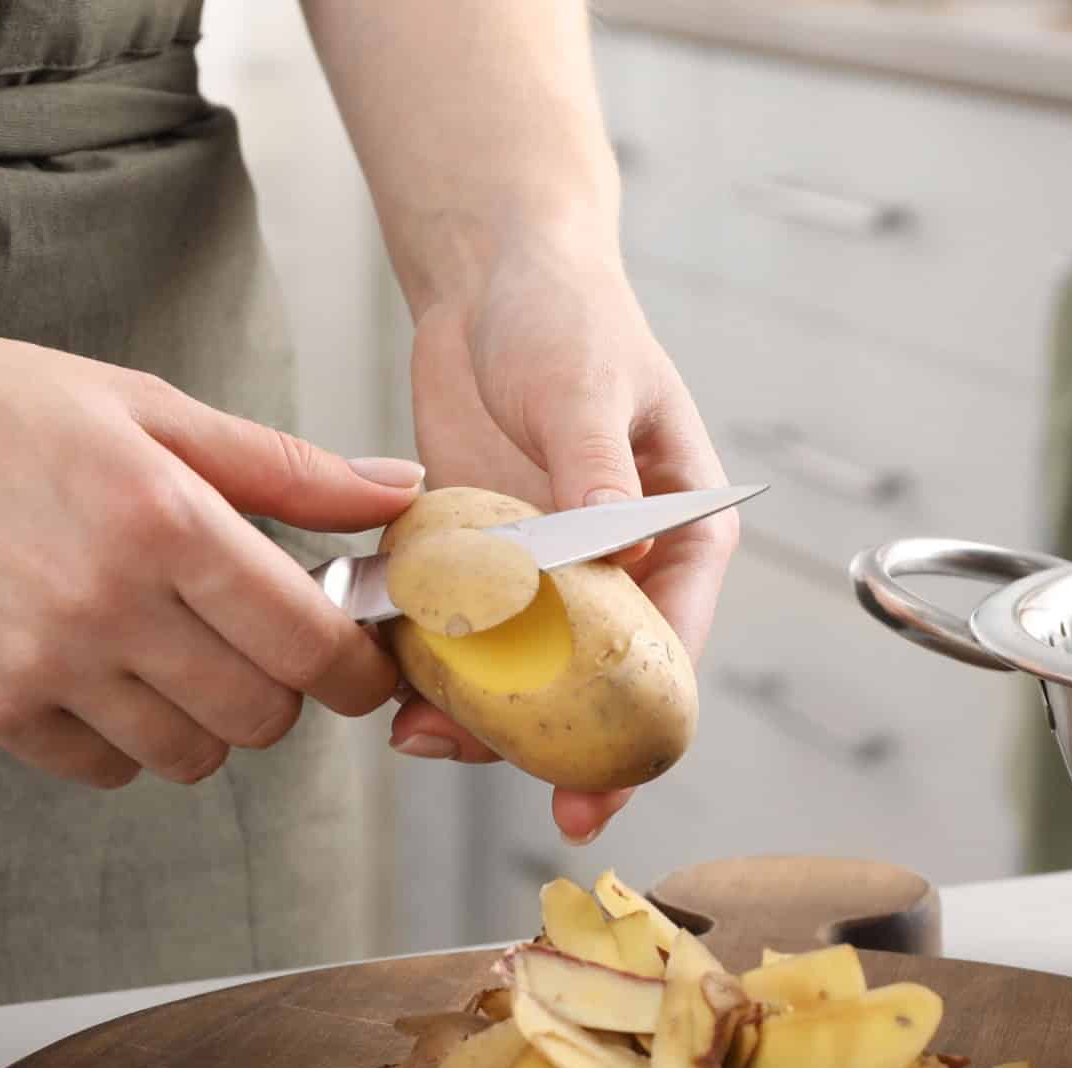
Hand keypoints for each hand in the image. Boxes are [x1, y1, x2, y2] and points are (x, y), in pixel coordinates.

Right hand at [0, 314, 422, 788]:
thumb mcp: (138, 404)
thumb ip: (278, 467)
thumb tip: (397, 494)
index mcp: (162, 515)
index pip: (308, 641)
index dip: (352, 665)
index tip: (352, 657)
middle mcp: (108, 600)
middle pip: (261, 714)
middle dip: (281, 691)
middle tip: (254, 645)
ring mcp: (43, 663)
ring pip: (189, 754)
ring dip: (202, 721)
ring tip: (169, 655)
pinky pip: (101, 769)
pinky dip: (122, 742)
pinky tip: (99, 678)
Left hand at [390, 233, 737, 842]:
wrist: (491, 274)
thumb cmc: (567, 312)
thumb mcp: (586, 386)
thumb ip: (595, 472)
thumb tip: (615, 552)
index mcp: (681, 539)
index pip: (671, 650)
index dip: (636, 728)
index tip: (596, 788)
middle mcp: (621, 573)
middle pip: (591, 686)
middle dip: (542, 741)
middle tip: (478, 763)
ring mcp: (547, 576)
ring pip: (521, 674)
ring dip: (473, 711)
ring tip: (417, 732)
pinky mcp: (482, 564)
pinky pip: (461, 634)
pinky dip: (429, 663)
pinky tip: (390, 683)